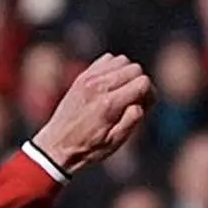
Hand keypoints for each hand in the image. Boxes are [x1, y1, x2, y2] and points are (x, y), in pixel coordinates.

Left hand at [33, 54, 155, 174]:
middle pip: (135, 69)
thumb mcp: (114, 142)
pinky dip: (114, 68)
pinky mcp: (83, 76)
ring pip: (122, 61)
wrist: (58, 145)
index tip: (146, 106)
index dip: (150, 94)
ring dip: (128, 74)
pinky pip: (107, 59)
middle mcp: (99, 86)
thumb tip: (140, 103)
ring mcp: (89, 78)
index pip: (142, 82)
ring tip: (124, 92)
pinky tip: (112, 84)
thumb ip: (131, 120)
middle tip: (136, 100)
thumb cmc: (88, 148)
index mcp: (109, 104)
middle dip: (140, 83)